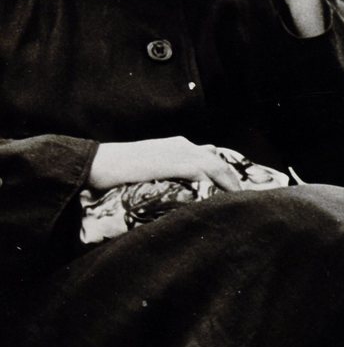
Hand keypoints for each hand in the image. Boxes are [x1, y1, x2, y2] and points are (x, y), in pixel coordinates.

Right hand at [89, 137, 242, 191]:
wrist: (98, 165)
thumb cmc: (117, 170)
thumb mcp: (147, 169)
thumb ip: (166, 175)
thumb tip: (177, 192)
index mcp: (177, 145)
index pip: (209, 156)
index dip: (223, 171)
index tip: (232, 186)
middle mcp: (183, 145)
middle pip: (218, 161)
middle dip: (232, 179)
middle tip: (243, 196)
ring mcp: (181, 152)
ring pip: (218, 167)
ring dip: (230, 184)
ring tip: (240, 201)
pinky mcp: (177, 163)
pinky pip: (206, 174)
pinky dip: (218, 186)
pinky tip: (224, 200)